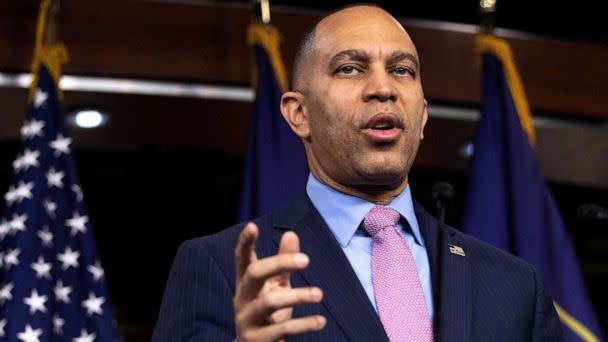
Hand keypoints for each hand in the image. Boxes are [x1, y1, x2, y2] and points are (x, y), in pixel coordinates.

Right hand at [233, 222, 325, 341]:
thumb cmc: (268, 313)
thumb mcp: (276, 286)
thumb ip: (283, 262)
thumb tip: (291, 233)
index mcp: (246, 283)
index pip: (242, 259)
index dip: (245, 243)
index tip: (252, 226)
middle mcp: (242, 299)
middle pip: (254, 274)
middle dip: (278, 263)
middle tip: (306, 260)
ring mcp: (248, 320)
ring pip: (268, 303)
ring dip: (297, 296)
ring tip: (319, 294)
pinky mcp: (258, 340)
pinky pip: (282, 330)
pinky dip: (303, 325)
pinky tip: (320, 320)